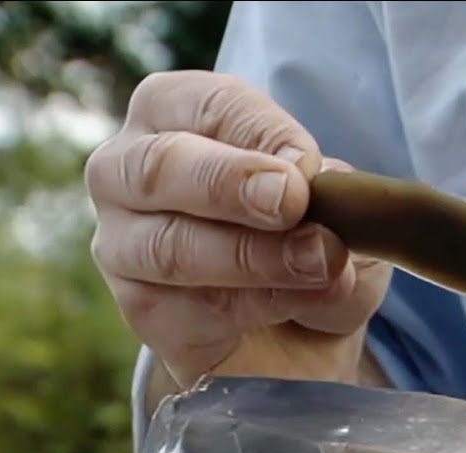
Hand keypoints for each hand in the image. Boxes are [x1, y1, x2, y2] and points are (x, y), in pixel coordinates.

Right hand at [85, 70, 392, 391]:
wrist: (298, 336)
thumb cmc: (308, 244)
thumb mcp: (343, 216)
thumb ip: (339, 206)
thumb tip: (325, 200)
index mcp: (173, 115)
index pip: (204, 103)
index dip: (260, 131)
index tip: (307, 165)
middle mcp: (127, 173)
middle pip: (158, 167)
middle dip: (231, 183)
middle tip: (292, 203)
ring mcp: (122, 246)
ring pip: (170, 248)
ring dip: (254, 256)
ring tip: (321, 263)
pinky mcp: (142, 313)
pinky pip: (187, 309)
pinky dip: (255, 306)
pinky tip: (298, 307)